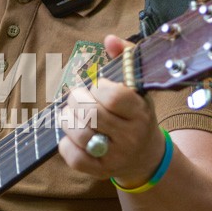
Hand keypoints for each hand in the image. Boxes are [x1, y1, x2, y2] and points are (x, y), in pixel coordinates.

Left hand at [58, 35, 165, 187]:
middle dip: (76, 100)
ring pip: (80, 134)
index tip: (97, 87)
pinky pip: (74, 157)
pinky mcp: (100, 171)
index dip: (99, 87)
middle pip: (91, 114)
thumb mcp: (137, 87)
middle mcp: (131, 137)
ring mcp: (116, 156)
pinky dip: (65, 144)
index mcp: (140, 113)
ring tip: (71, 114)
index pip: (114, 96)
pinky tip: (71, 136)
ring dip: (67, 119)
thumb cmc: (135, 115)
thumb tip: (109, 39)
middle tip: (76, 98)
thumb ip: (125, 58)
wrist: (145, 156)